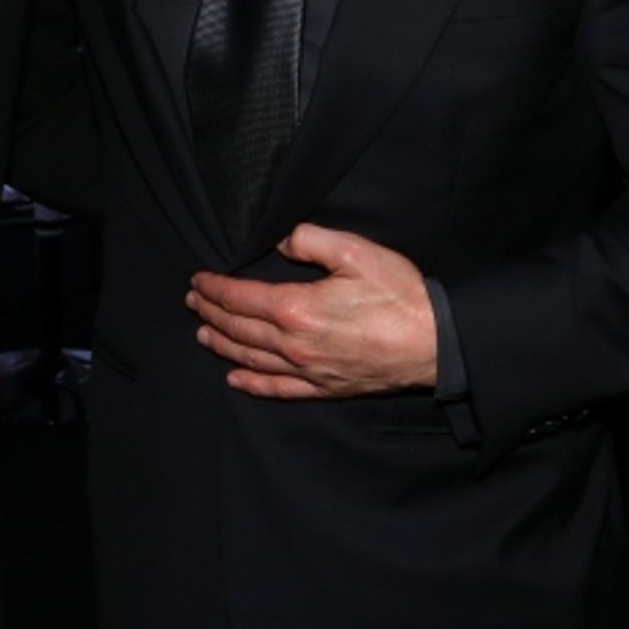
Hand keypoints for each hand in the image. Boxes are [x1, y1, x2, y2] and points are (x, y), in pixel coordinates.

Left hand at [186, 222, 437, 398]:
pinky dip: (252, 383)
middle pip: (239, 329)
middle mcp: (294, 344)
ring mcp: (308, 370)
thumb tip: (280, 241)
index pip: (240, 298)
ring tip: (203, 334)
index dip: (215, 288)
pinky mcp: (324, 387)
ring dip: (223, 344)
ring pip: (252, 358)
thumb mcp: (354, 251)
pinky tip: (235, 379)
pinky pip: (278, 389)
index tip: (198, 280)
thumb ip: (309, 240)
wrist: (435, 344)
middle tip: (192, 301)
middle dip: (211, 313)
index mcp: (297, 308)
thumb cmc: (398, 294)